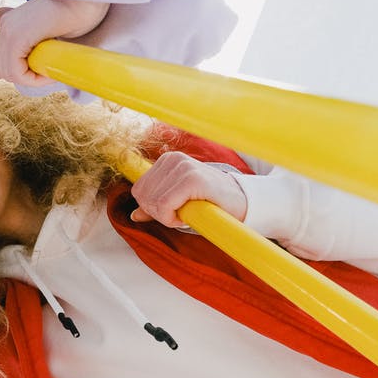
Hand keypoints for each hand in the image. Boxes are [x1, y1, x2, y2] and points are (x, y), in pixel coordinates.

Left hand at [0, 0, 108, 86]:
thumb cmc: (79, 11)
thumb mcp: (51, 33)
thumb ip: (39, 47)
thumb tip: (42, 69)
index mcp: (12, 23)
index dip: (17, 70)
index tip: (42, 70)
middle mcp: (6, 26)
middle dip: (19, 76)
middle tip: (45, 74)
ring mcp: (9, 30)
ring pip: (5, 70)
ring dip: (27, 79)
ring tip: (50, 74)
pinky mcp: (17, 36)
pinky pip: (15, 70)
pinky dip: (31, 79)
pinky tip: (48, 74)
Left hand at [130, 151, 247, 227]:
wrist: (244, 203)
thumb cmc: (211, 202)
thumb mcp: (179, 201)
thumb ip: (156, 205)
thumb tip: (134, 215)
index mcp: (167, 160)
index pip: (139, 189)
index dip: (152, 208)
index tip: (172, 212)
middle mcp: (173, 159)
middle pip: (143, 196)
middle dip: (157, 213)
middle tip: (180, 216)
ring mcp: (183, 167)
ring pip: (153, 202)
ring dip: (167, 217)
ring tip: (188, 214)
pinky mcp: (192, 179)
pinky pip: (165, 205)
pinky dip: (172, 219)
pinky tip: (189, 217)